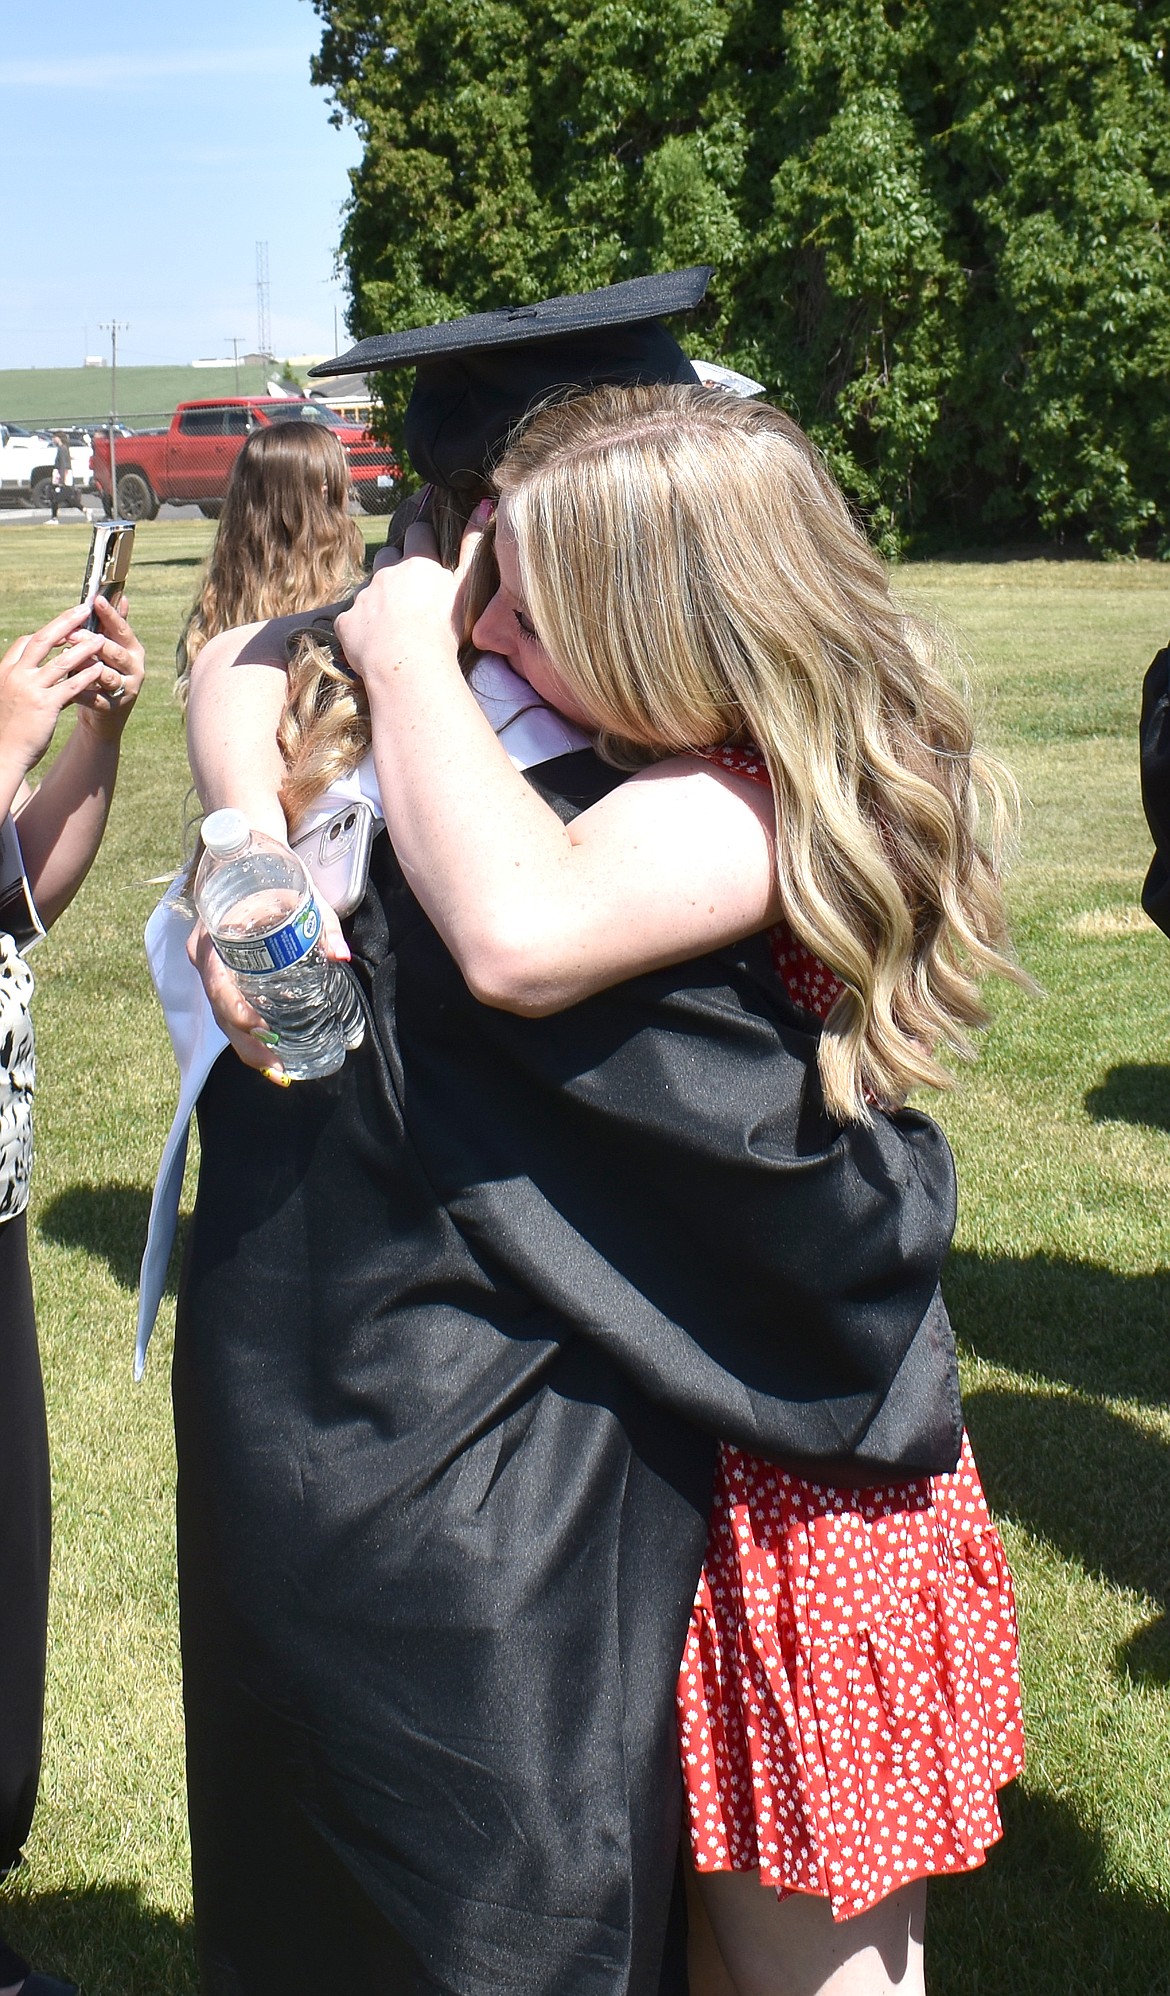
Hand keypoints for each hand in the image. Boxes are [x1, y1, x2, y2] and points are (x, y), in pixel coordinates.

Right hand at [0, 602, 113, 792]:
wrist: (4, 753)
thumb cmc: (10, 728)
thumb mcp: (13, 697)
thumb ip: (26, 681)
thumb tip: (43, 671)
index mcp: (7, 670)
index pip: (26, 642)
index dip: (47, 631)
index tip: (65, 624)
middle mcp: (16, 675)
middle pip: (44, 640)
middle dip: (66, 623)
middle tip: (84, 610)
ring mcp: (30, 689)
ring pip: (61, 661)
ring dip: (84, 648)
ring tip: (102, 639)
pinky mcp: (45, 705)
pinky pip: (71, 686)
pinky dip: (87, 676)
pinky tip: (101, 670)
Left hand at [72, 593, 144, 739]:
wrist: (105, 714)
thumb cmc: (103, 673)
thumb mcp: (111, 648)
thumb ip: (113, 625)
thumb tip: (121, 596)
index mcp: (133, 650)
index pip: (122, 629)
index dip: (110, 614)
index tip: (96, 600)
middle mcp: (135, 669)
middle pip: (116, 652)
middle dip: (93, 642)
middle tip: (72, 632)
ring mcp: (126, 689)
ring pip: (107, 676)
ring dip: (87, 667)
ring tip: (70, 660)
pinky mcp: (114, 708)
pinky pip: (95, 698)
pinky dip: (80, 692)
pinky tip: (65, 685)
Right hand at [187, 889, 349, 1082]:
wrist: (248, 865)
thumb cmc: (273, 881)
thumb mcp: (301, 896)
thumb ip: (322, 925)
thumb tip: (341, 955)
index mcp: (213, 936)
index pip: (216, 980)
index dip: (234, 1008)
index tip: (259, 1027)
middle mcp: (205, 958)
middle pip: (219, 1010)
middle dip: (247, 1043)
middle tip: (277, 1067)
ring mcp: (213, 971)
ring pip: (223, 1017)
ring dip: (249, 1047)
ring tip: (279, 1071)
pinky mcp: (224, 979)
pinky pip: (231, 1011)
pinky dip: (249, 1036)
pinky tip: (272, 1057)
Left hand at [335, 509, 488, 688]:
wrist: (410, 666)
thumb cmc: (444, 629)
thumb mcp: (466, 587)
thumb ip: (473, 546)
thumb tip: (482, 506)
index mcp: (417, 562)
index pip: (418, 532)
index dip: (424, 541)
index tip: (430, 557)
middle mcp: (386, 572)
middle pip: (388, 555)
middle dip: (396, 566)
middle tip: (411, 593)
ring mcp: (364, 595)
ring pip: (368, 586)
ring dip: (378, 596)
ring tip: (392, 621)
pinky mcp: (347, 620)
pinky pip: (352, 617)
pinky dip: (362, 625)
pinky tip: (375, 642)